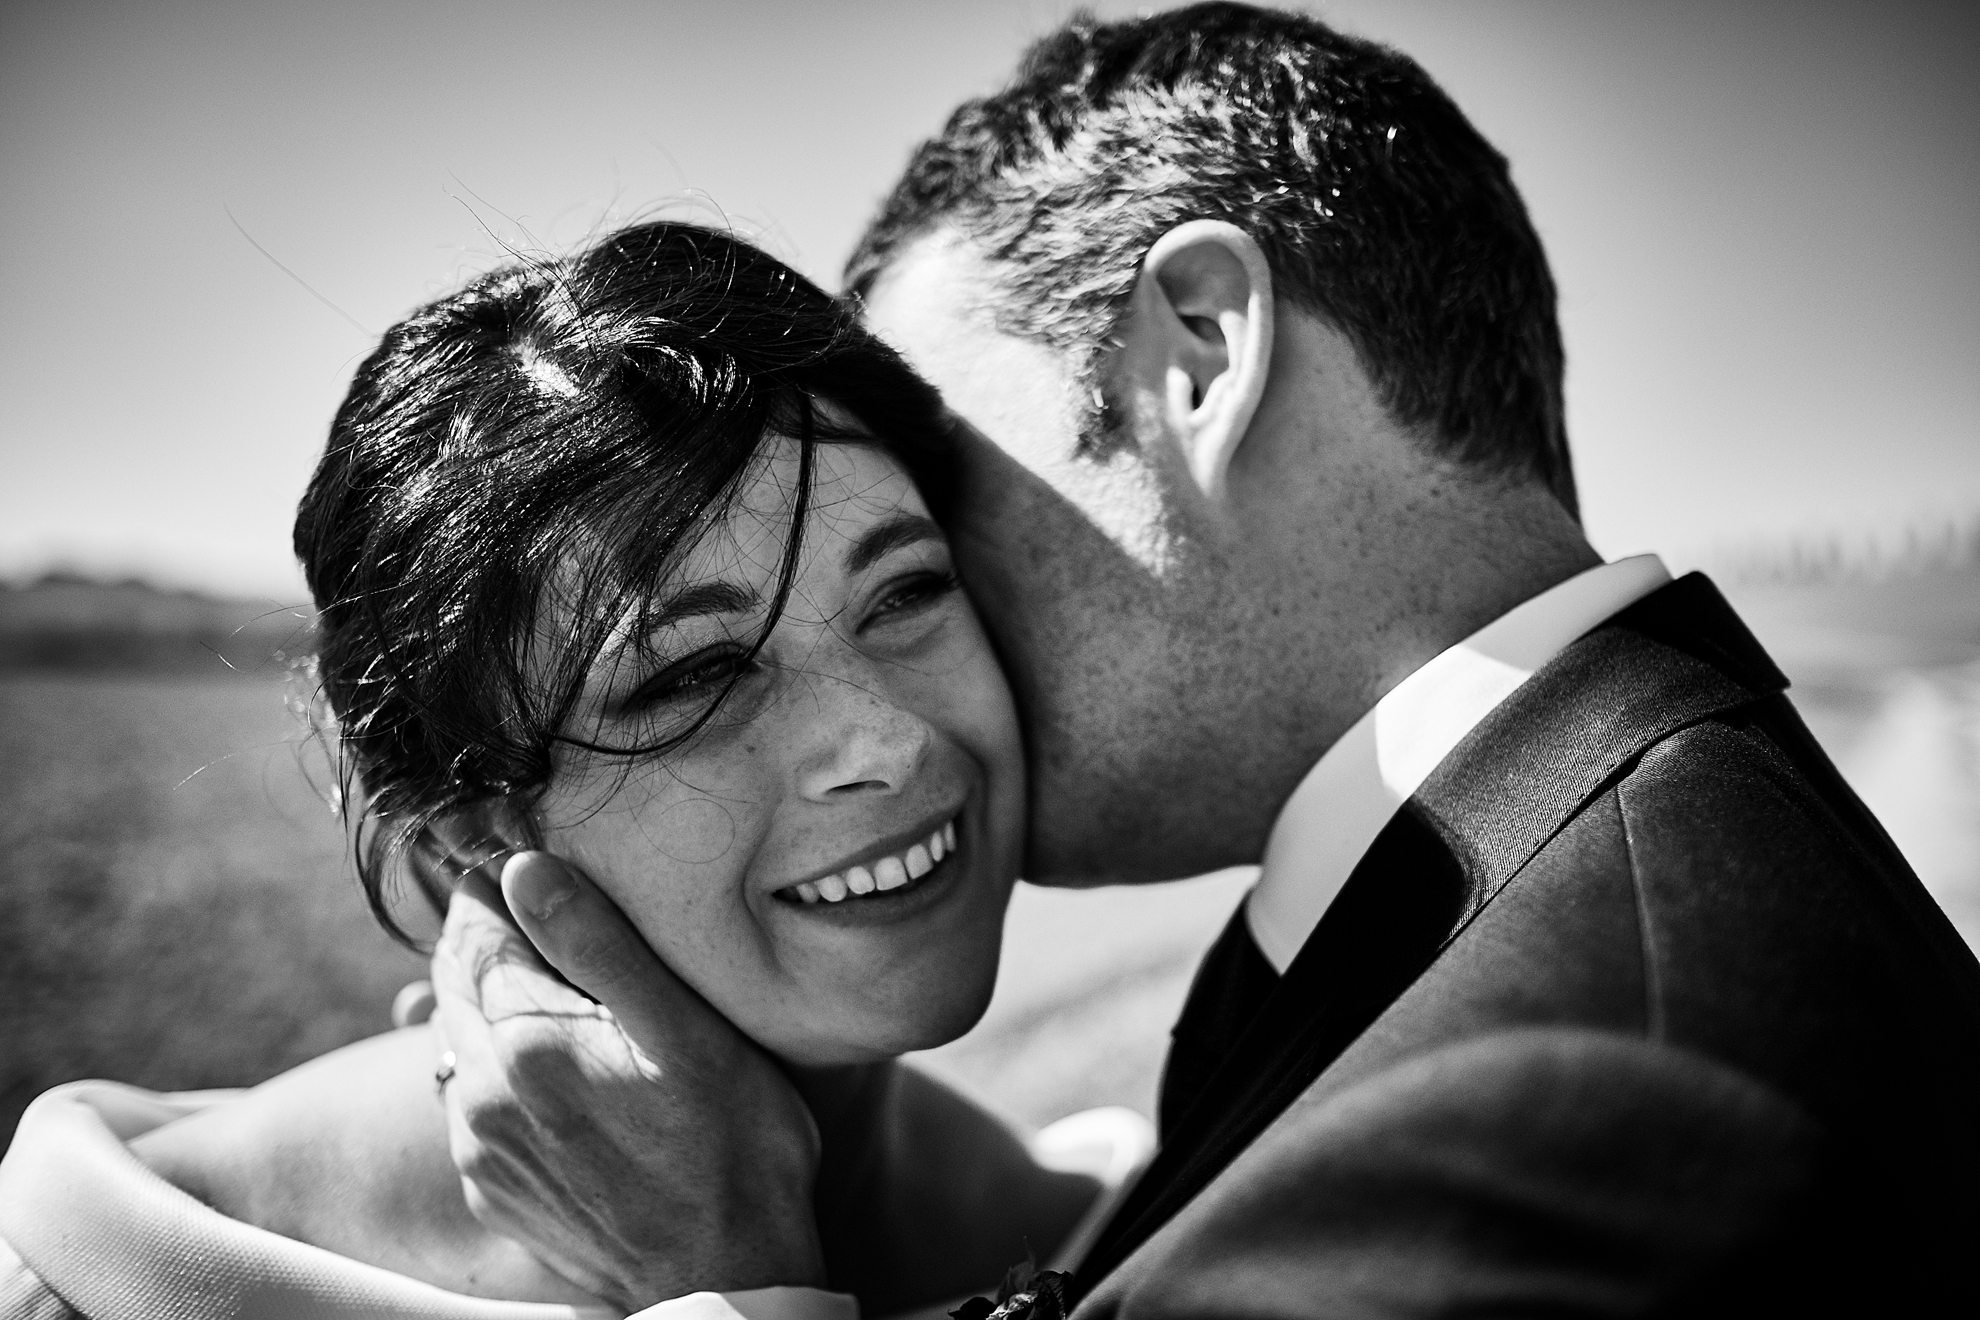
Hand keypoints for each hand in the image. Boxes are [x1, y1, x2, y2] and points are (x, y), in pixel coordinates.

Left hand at [430, 852, 825, 1309]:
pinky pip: (468, 1102)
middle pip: (454, 981)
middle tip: (533, 909)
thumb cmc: (732, 1146)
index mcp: (530, 1042)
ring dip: (485, 1003)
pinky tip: (546, 1066)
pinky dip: (492, 1068)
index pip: (475, 930)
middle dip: (485, 938)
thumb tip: (523, 869)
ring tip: (544, 981)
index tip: (523, 865)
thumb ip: (599, 945)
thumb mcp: (685, 1029)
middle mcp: (485, 1096)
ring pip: (455, 1041)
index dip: (496, 887)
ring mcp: (481, 1150)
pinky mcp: (493, 1189)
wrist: (725, 1276)